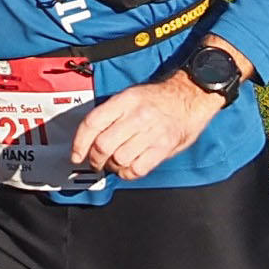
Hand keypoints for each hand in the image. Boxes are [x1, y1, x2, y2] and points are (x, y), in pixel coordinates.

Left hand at [60, 67, 226, 182]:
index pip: (93, 123)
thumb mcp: (133, 95)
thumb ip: (112, 114)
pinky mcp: (163, 147)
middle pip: (103, 145)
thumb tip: (89, 137)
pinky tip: (128, 168)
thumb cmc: (160, 98)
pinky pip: (137, 168)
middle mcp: (137, 115)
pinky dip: (128, 173)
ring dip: (112, 167)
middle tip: (96, 162)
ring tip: (114, 164)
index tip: (76, 155)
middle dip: (95, 159)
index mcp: (125, 100)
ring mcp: (152, 132)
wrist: (192, 96)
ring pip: (119, 159)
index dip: (79, 143)